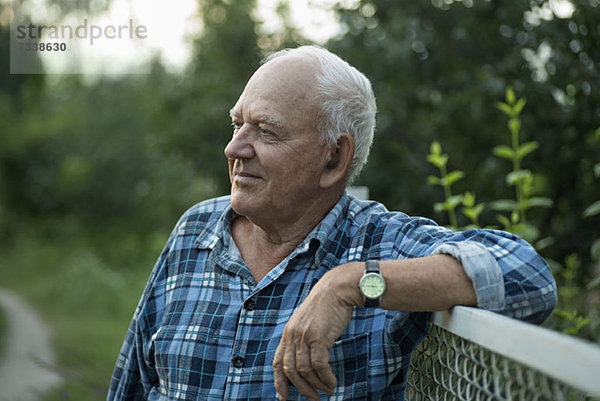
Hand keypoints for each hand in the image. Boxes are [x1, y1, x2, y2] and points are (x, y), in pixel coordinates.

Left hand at [273, 263, 362, 400]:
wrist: (337, 289)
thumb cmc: (327, 306)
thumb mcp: (309, 322)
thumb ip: (303, 338)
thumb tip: (306, 359)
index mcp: (288, 332)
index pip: (277, 362)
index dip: (279, 382)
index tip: (283, 397)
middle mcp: (292, 334)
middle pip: (290, 370)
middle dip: (302, 388)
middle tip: (314, 398)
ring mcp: (304, 335)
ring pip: (305, 370)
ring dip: (317, 385)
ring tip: (328, 390)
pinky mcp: (318, 336)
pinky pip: (319, 365)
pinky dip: (326, 378)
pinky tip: (332, 382)